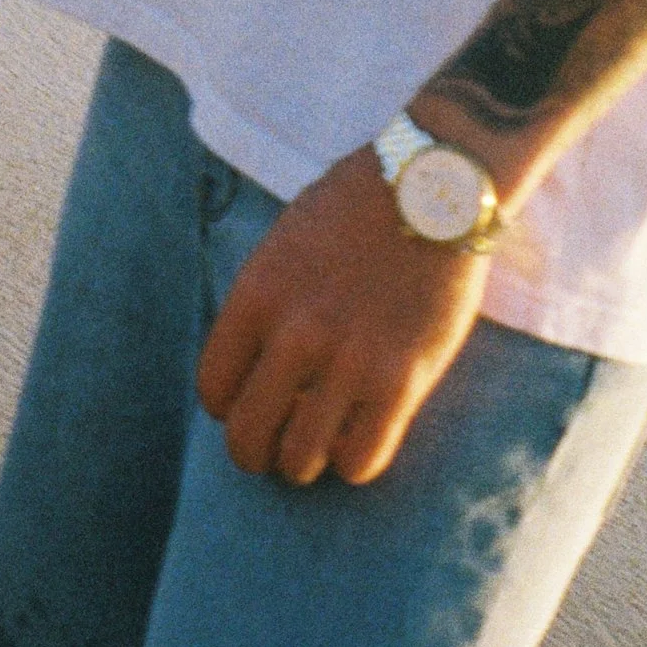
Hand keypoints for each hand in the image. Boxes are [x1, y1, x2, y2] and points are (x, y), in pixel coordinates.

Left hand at [196, 145, 489, 485]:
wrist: (432, 184)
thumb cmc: (357, 205)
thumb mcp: (285, 241)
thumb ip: (265, 302)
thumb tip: (253, 364)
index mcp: (258, 294)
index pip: (213, 389)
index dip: (229, 406)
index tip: (250, 399)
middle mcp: (295, 334)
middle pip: (247, 437)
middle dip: (256, 452)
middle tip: (275, 444)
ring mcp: (349, 361)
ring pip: (299, 460)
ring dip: (303, 462)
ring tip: (317, 443)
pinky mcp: (402, 380)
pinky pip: (361, 459)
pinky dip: (353, 462)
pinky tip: (359, 436)